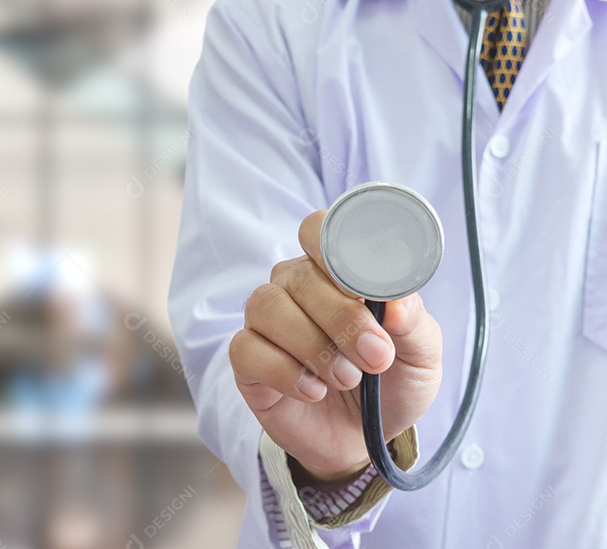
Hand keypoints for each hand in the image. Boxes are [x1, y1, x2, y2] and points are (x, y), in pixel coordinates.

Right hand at [230, 210, 442, 483]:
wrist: (365, 439)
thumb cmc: (391, 383)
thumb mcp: (422, 354)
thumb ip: (413, 321)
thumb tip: (396, 303)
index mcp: (335, 270)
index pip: (318, 230)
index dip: (337, 251)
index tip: (368, 290)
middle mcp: (294, 287)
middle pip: (300, 276)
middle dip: (342, 318)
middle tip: (376, 357)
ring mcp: (266, 322)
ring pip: (268, 307)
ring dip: (313, 346)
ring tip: (347, 380)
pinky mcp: (246, 359)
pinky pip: (247, 349)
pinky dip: (285, 372)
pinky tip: (313, 391)